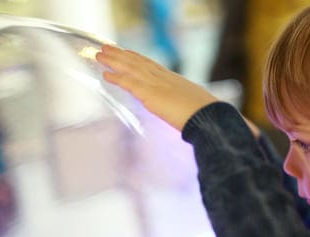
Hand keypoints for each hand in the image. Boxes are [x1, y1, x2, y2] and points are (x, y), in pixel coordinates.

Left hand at [96, 44, 218, 131]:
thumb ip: (186, 108)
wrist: (209, 117)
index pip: (152, 65)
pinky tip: (105, 74)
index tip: (127, 52)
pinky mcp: (150, 94)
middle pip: (138, 62)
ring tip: (100, 54)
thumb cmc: (207, 117)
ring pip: (131, 68)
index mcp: (175, 80)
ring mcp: (157, 85)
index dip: (138, 58)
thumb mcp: (195, 108)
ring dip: (114, 61)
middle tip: (107, 47)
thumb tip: (188, 115)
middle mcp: (164, 78)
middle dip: (122, 55)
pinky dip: (117, 77)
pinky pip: (129, 82)